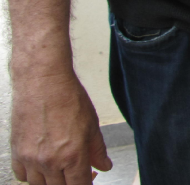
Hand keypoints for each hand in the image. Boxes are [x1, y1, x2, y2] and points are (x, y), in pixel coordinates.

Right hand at [10, 67, 110, 184]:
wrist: (43, 82)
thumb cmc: (68, 98)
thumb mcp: (92, 124)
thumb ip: (98, 150)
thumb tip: (104, 166)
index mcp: (72, 155)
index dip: (86, 184)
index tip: (89, 179)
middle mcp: (50, 161)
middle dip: (70, 183)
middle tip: (77, 173)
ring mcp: (31, 159)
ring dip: (51, 181)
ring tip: (60, 169)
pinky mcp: (16, 153)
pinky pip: (22, 176)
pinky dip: (32, 176)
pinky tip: (42, 166)